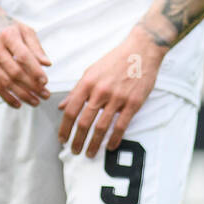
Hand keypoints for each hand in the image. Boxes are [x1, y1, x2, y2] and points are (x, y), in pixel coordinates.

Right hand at [0, 9, 50, 107]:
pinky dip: (7, 97)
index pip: (23, 56)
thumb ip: (37, 48)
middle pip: (15, 72)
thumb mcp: (25, 30)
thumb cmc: (9, 27)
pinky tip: (19, 104)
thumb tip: (47, 64)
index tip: (46, 81)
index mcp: (8, 36)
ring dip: (22, 95)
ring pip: (5, 82)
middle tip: (46, 95)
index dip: (34, 71)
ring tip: (36, 101)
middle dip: (32, 86)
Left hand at [58, 28, 163, 156]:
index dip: (64, 128)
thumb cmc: (116, 59)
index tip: (62, 138)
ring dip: (94, 143)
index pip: (71, 110)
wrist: (142, 50)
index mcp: (87, 82)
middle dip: (77, 140)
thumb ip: (76, 90)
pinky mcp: (134, 102)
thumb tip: (61, 106)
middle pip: (84, 122)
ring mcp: (118, 97)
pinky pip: (121, 125)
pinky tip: (110, 146)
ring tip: (90, 153)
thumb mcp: (91, 71)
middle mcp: (101, 91)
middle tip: (74, 151)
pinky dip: (114, 138)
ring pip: (101, 127)